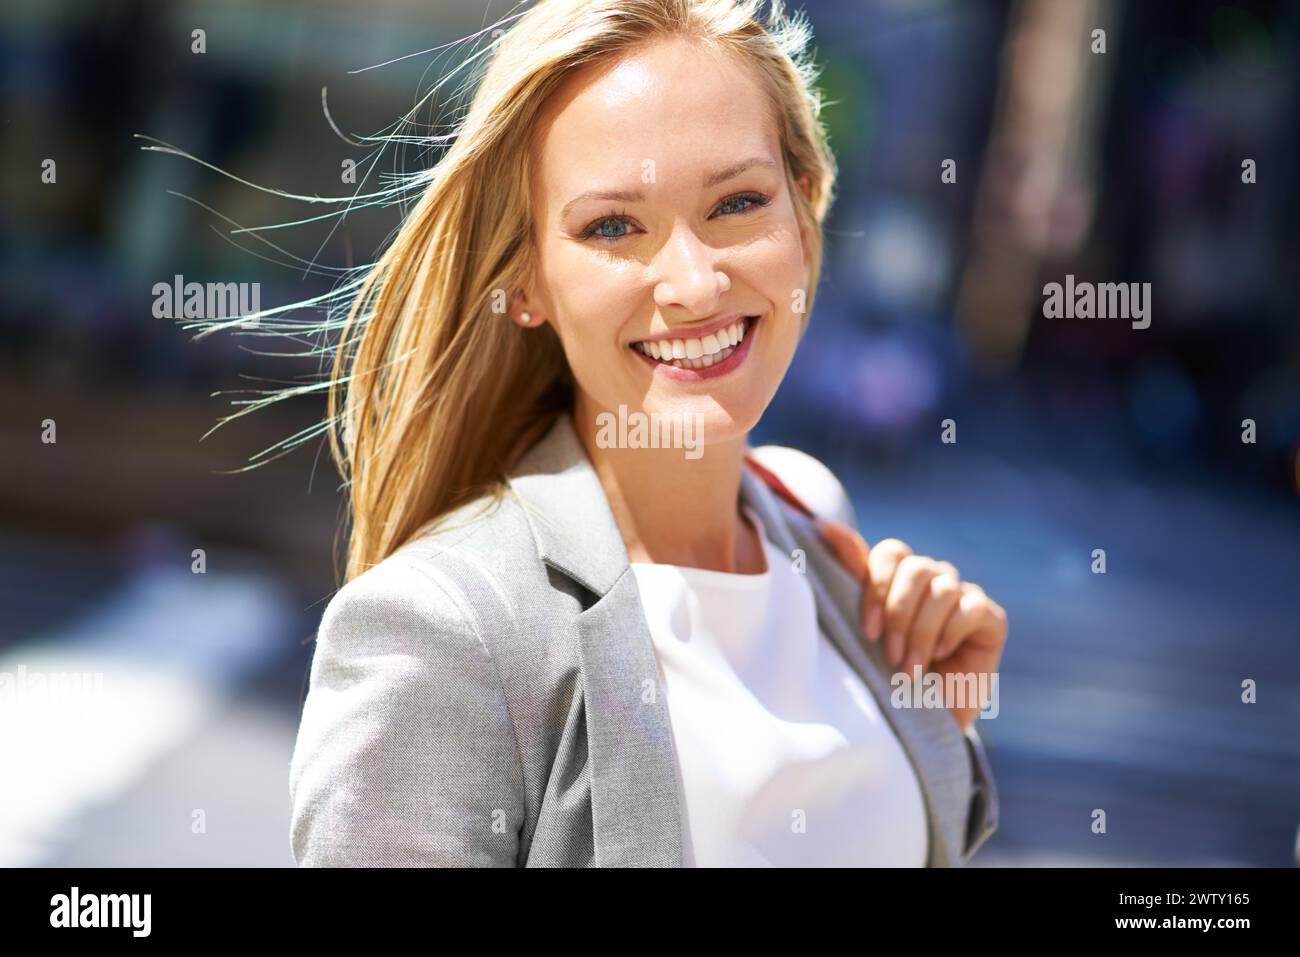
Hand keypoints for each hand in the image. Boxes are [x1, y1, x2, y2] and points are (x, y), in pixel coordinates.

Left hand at [816, 518, 1007, 731]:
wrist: (925, 719)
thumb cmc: (889, 672)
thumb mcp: (864, 624)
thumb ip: (852, 573)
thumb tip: (826, 526)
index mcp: (901, 576)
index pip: (891, 553)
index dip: (877, 587)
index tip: (867, 630)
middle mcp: (934, 579)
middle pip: (916, 569)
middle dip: (898, 614)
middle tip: (890, 654)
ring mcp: (964, 595)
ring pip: (942, 590)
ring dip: (922, 633)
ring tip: (910, 669)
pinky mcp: (991, 617)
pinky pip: (970, 608)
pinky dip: (950, 634)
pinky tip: (942, 657)